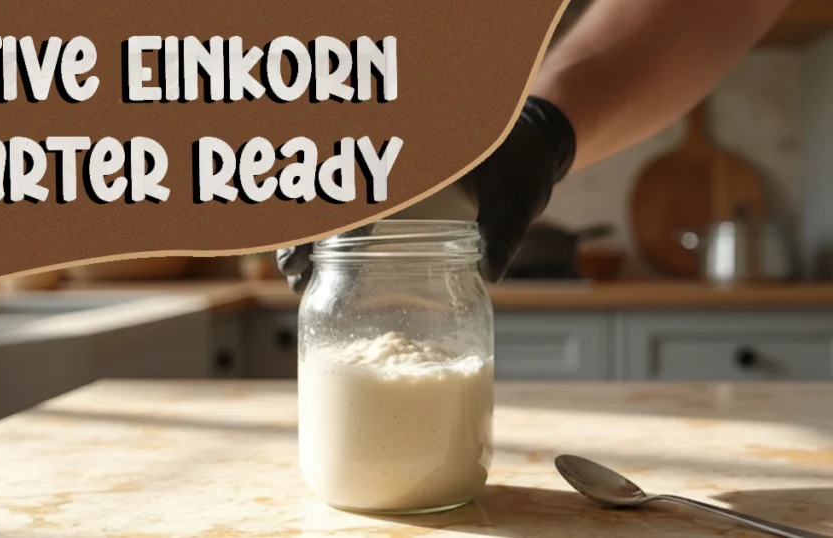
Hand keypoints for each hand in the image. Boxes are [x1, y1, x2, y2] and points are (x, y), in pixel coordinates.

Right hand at [277, 96, 575, 292]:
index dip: (318, 221)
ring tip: (302, 276)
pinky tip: (326, 262)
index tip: (303, 257)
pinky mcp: (401, 184)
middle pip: (330, 195)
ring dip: (312, 234)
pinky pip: (356, 204)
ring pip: (335, 200)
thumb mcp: (517, 200)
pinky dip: (334, 230)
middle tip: (295, 277)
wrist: (537, 138)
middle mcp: (397, 161)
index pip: (351, 188)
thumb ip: (504, 233)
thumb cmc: (525, 164)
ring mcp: (394, 172)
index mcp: (416, 160)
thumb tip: (492, 275)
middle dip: (302, 234)